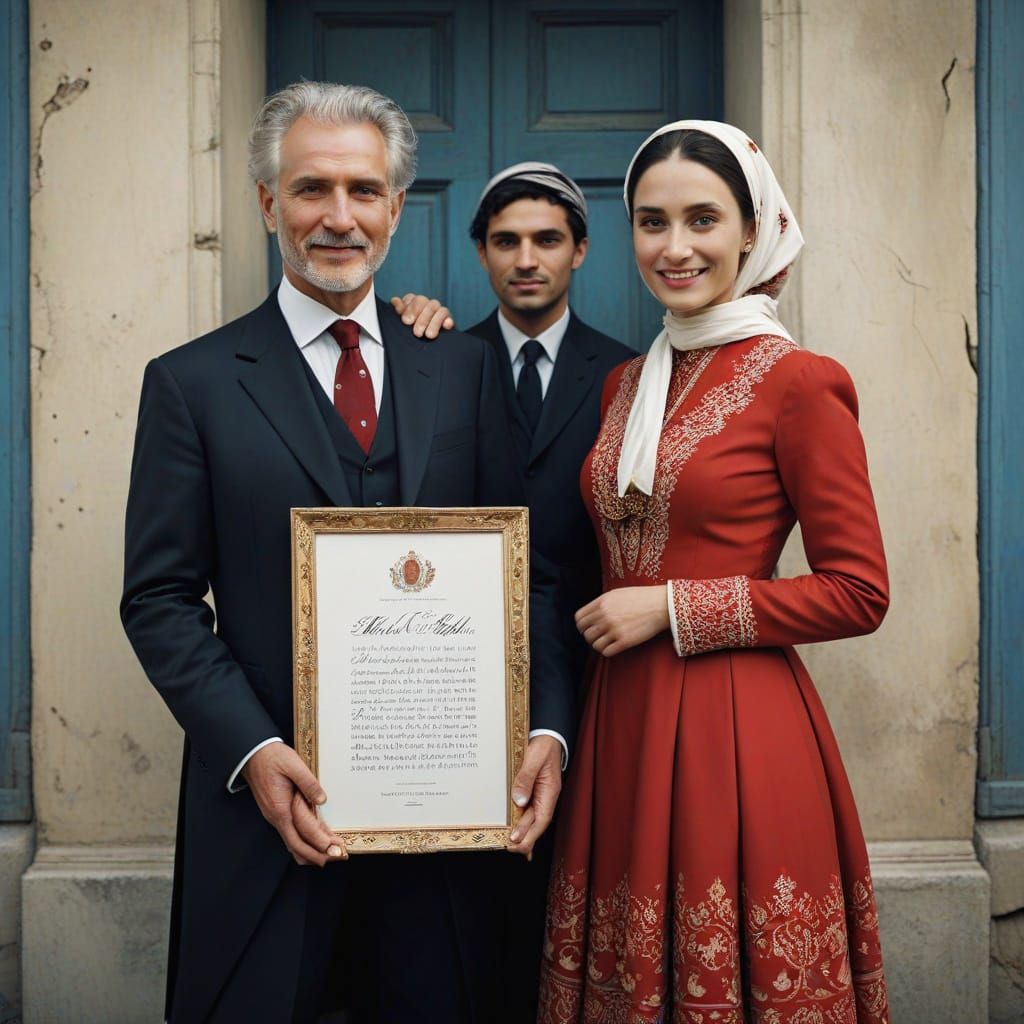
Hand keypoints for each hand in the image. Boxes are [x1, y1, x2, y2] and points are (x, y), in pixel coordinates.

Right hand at [242, 742, 345, 865]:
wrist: (253, 754)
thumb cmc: (272, 758)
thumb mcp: (293, 765)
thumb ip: (308, 783)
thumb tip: (322, 800)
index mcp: (280, 808)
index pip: (301, 834)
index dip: (318, 844)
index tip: (335, 849)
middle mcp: (276, 817)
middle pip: (296, 846)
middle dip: (317, 855)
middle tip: (339, 856)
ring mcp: (276, 816)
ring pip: (293, 843)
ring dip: (311, 851)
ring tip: (331, 854)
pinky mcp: (278, 812)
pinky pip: (291, 834)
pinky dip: (304, 843)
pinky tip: (316, 843)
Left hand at [390, 293, 454, 337]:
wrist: (428, 349)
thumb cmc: (413, 332)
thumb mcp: (405, 323)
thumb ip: (400, 311)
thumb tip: (394, 300)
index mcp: (413, 303)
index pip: (411, 298)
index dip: (409, 309)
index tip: (406, 321)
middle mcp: (426, 304)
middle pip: (423, 301)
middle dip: (420, 317)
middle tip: (416, 333)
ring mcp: (438, 311)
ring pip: (437, 308)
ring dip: (433, 322)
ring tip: (429, 335)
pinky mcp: (448, 321)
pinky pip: (450, 318)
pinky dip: (448, 321)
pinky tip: (446, 326)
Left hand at [507, 735, 561, 856]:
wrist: (547, 735)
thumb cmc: (543, 745)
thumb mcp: (533, 758)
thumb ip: (526, 778)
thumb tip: (519, 800)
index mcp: (550, 791)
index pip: (542, 819)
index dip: (529, 833)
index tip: (516, 842)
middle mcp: (545, 796)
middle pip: (535, 822)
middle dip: (523, 837)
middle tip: (507, 846)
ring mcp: (539, 794)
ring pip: (530, 817)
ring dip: (520, 831)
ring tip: (507, 843)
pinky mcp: (531, 790)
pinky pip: (525, 809)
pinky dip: (520, 821)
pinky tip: (514, 833)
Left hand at [576, 585, 669, 657]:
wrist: (661, 605)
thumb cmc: (640, 598)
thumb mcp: (616, 594)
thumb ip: (601, 604)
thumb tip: (590, 616)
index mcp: (601, 603)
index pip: (579, 619)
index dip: (582, 625)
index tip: (588, 627)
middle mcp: (605, 616)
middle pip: (585, 633)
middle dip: (590, 636)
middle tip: (599, 636)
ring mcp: (614, 629)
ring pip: (594, 644)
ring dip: (599, 645)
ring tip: (607, 642)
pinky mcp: (624, 641)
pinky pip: (606, 652)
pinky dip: (608, 651)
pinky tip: (614, 646)